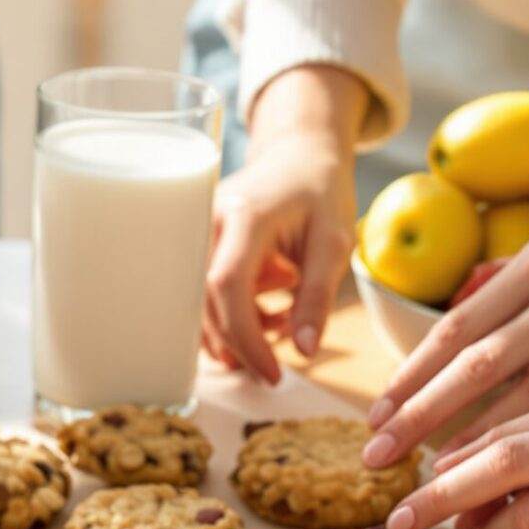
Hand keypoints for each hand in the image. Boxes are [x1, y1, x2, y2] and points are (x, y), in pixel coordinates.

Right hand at [203, 124, 357, 383]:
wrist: (298, 155)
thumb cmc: (320, 192)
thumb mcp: (335, 243)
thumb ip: (317, 297)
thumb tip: (305, 351)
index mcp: (245, 216)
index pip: (228, 286)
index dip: (245, 336)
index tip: (272, 373)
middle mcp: (207, 223)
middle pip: (208, 303)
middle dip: (241, 343)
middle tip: (276, 365)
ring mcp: (195, 234)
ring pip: (200, 305)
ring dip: (237, 331)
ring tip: (281, 322)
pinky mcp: (194, 246)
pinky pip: (202, 295)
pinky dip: (230, 317)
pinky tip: (266, 313)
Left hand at [362, 163, 528, 467]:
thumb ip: (506, 298)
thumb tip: (445, 353)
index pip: (455, 331)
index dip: (410, 379)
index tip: (373, 421)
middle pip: (480, 369)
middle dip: (422, 419)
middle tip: (378, 461)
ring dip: (481, 448)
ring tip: (440, 485)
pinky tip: (527, 484)